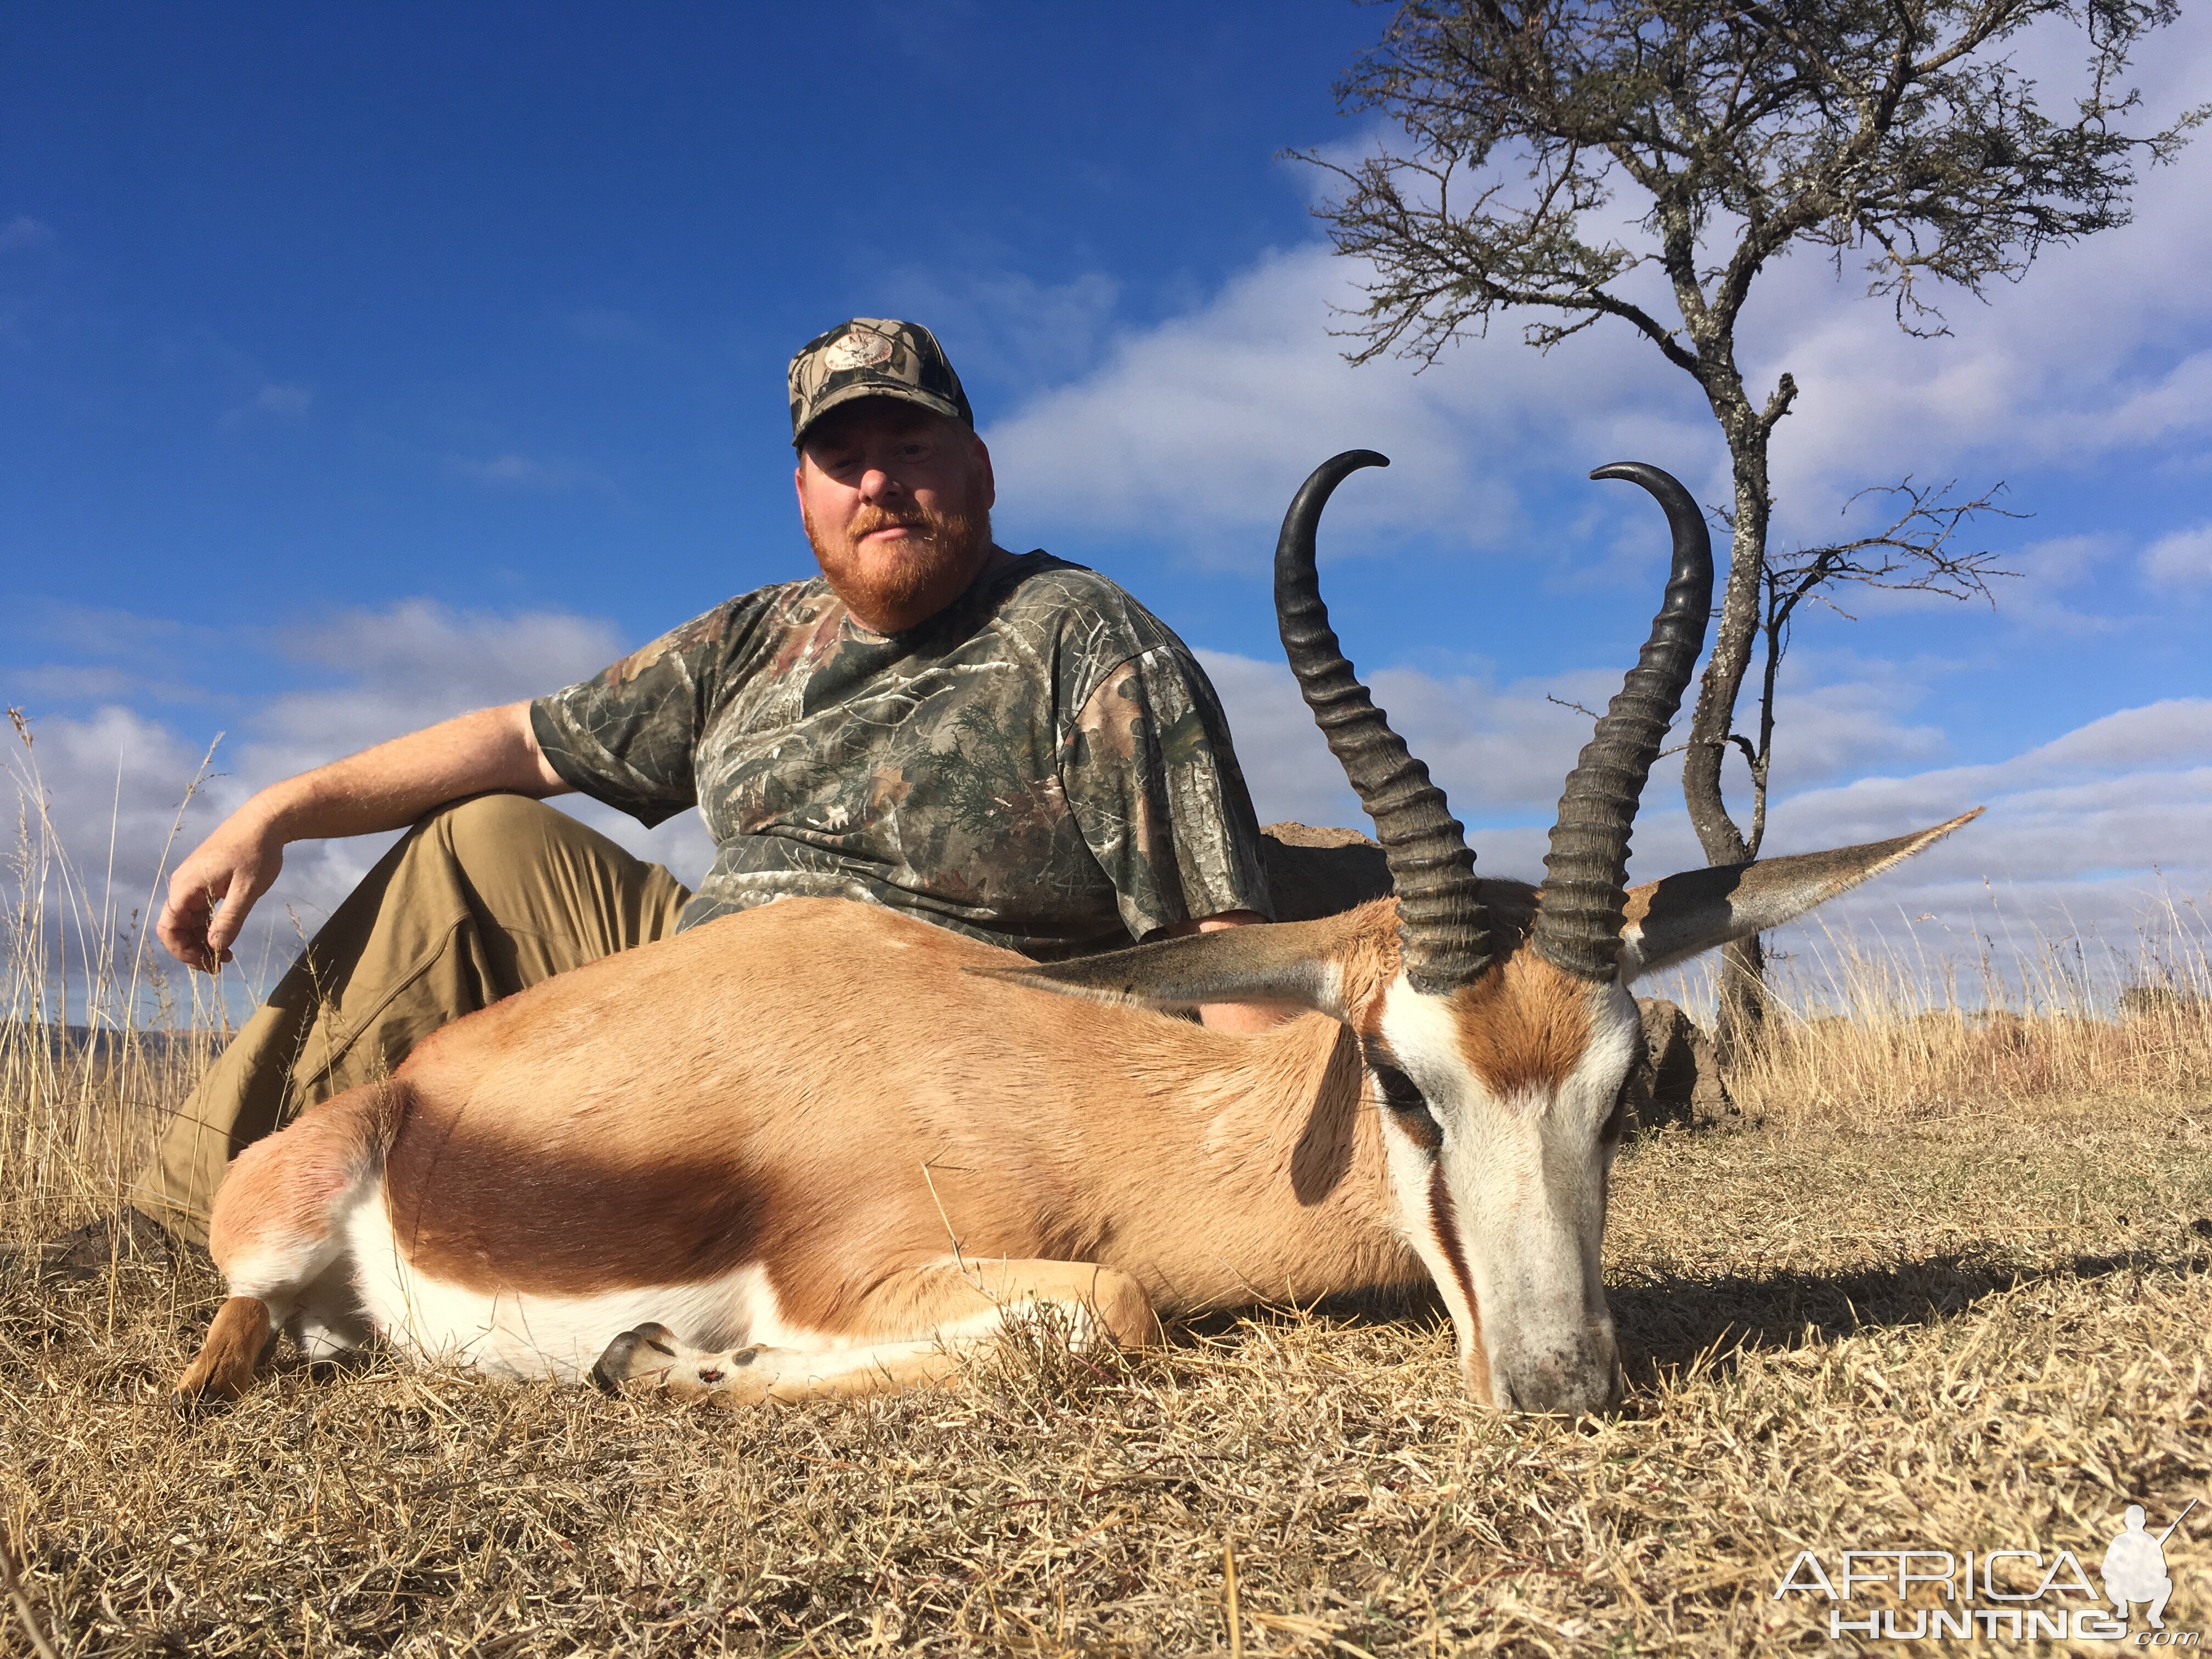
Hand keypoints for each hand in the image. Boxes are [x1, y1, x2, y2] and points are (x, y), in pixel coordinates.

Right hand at [157, 811, 285, 971]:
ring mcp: (193, 883)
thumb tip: (215, 947)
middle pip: (176, 927)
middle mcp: (183, 885)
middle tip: (220, 966)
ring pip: (188, 921)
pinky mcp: (205, 882)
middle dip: (193, 950)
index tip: (207, 963)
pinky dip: (209, 926)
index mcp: (186, 885)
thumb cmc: (257, 851)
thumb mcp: (248, 889)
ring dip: (202, 940)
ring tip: (227, 956)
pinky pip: (199, 911)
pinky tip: (227, 937)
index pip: (169, 927)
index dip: (182, 950)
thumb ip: (230, 918)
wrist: (264, 821)